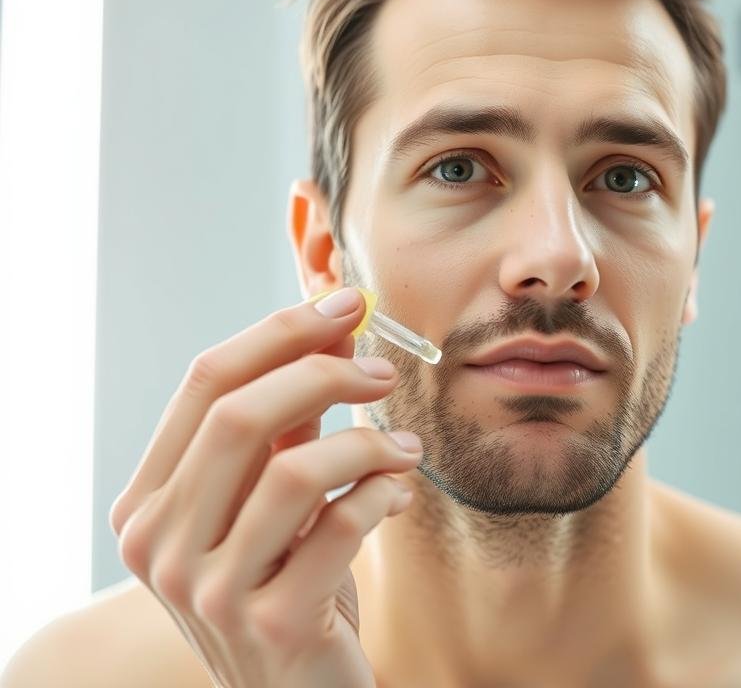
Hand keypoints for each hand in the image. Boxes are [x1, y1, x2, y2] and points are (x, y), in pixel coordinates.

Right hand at [108, 287, 422, 687]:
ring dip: (367, 442)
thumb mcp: (272, 505)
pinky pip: (342, 525)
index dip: (280, 332)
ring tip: (405, 450)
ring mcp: (209, 590)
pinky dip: (385, 494)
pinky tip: (400, 495)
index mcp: (148, 504)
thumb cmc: (291, 588)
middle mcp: (161, 545)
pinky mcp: (274, 623)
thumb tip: (335, 320)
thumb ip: (289, 422)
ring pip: (294, 469)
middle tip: (385, 372)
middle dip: (325, 372)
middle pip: (239, 414)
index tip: (346, 304)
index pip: (204, 383)